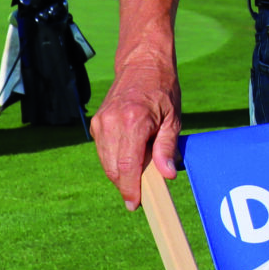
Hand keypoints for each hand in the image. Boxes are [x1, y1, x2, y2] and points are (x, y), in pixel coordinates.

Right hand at [90, 58, 182, 208]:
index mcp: (133, 121)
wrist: (142, 65)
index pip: (127, 166)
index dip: (130, 189)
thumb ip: (167, 147)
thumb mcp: (173, 119)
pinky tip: (130, 155)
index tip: (134, 204)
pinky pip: (103, 151)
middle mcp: (112, 122)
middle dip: (126, 185)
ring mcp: (100, 122)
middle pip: (114, 168)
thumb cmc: (163, 91)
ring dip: (120, 173)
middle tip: (141, 193)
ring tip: (139, 170)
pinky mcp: (96, 123)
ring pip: (106, 162)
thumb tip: (167, 175)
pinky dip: (115, 160)